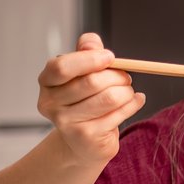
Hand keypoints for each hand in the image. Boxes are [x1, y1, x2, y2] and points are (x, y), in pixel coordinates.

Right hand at [37, 33, 145, 164]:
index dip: (89, 59)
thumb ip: (85, 53)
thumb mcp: (81, 74)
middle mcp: (51, 103)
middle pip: (91, 82)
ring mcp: (68, 123)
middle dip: (116, 76)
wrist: (83, 142)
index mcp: (46, 82)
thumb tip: (92, 41)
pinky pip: (118, 115)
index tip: (110, 57)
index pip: (61, 67)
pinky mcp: (87, 137)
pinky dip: (133, 104)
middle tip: (126, 77)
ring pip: (108, 99)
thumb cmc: (84, 101)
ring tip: (128, 91)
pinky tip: (137, 100)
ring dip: (126, 91)